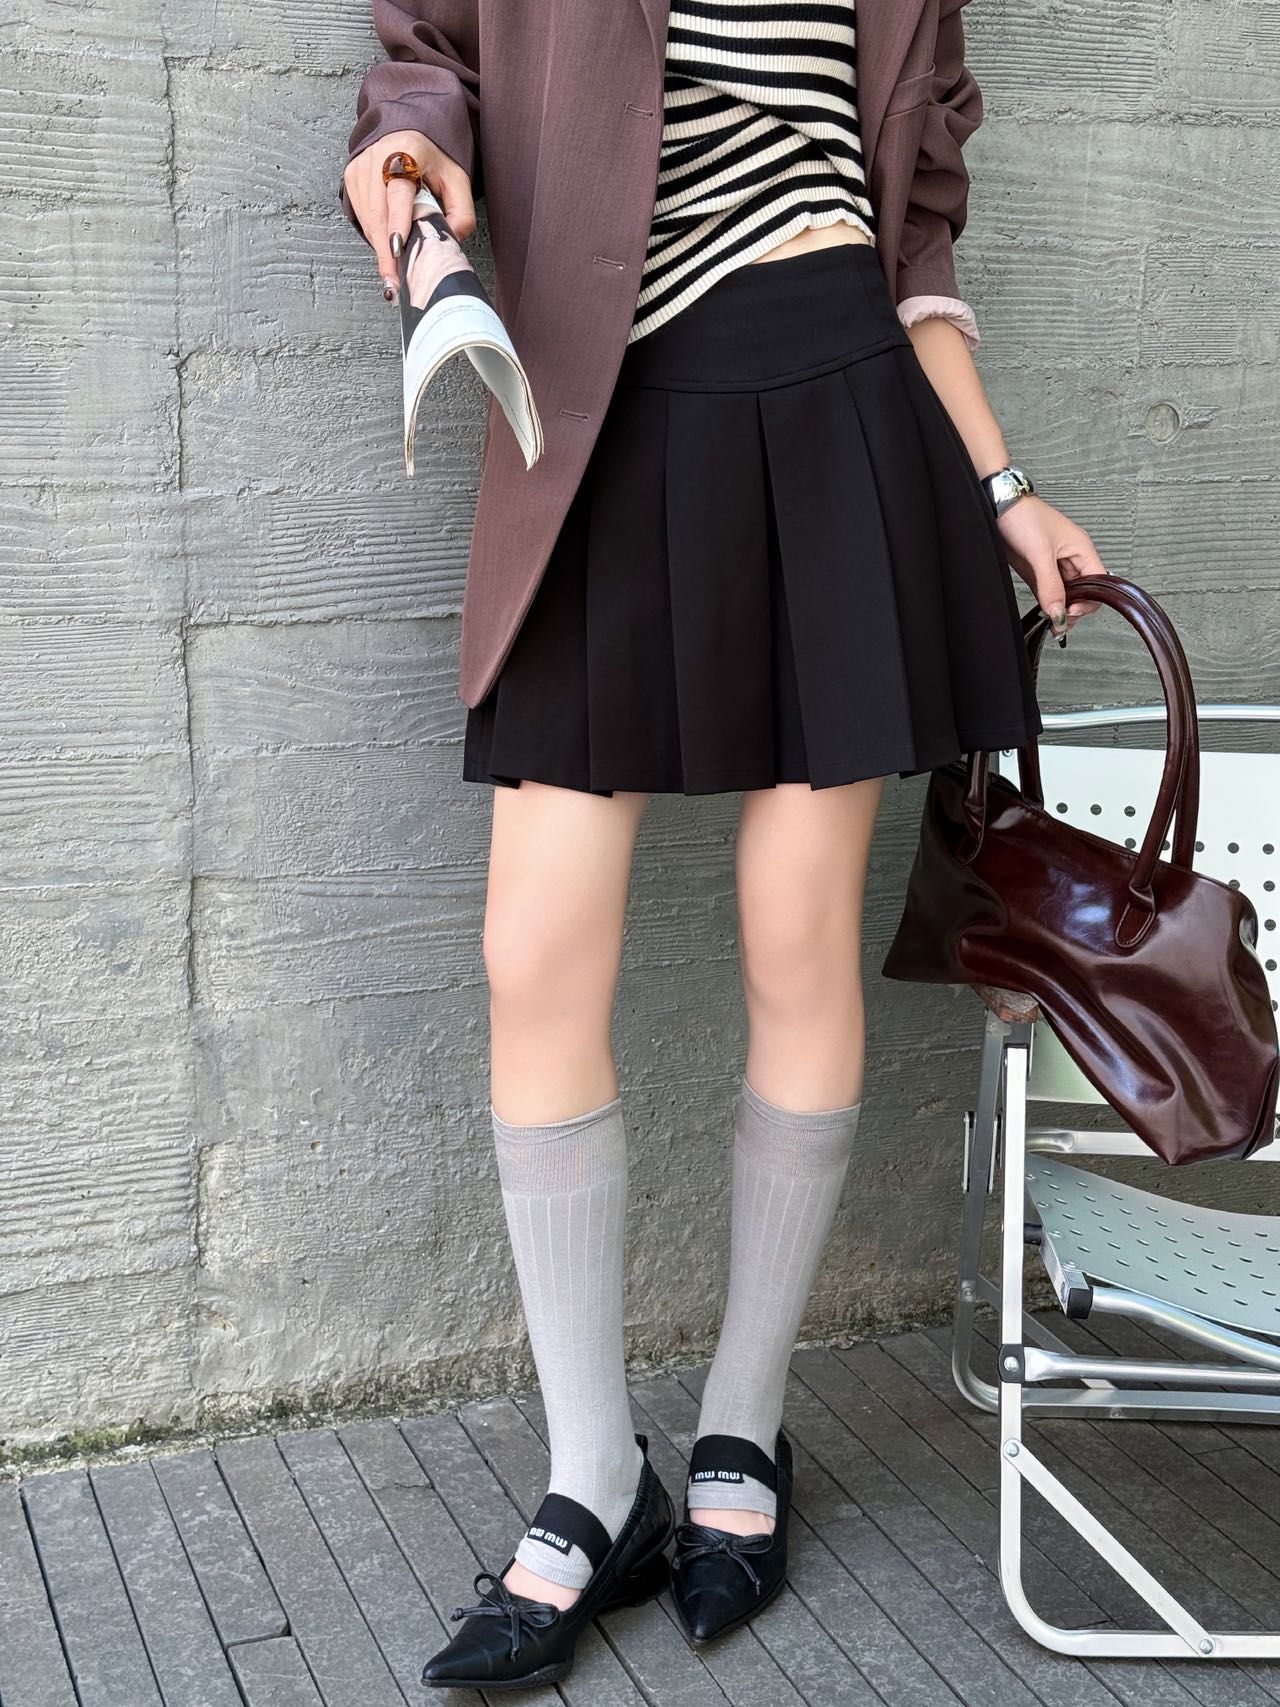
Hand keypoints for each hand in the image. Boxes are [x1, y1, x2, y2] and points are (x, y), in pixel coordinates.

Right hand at [343, 128, 476, 301]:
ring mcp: (360, 169)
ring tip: (393, 277)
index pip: (399, 191)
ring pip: (368, 220)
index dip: (397, 222)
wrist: (405, 130)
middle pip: (379, 213)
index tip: (396, 248)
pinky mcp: (352, 179)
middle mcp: (377, 158)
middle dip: (387, 253)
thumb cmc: (431, 157)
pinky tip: (387, 251)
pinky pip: (363, 217)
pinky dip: (375, 237)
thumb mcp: (456, 179)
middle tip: (396, 283)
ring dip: (381, 250)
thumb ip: (461, 211)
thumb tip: (451, 242)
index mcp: (406, 152)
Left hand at [995, 494, 1108, 638]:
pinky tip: (1044, 612)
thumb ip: (1050, 585)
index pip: (1098, 582)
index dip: (1089, 600)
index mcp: (1081, 549)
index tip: (1070, 611)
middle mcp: (1071, 558)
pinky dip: (1048, 604)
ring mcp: (1055, 565)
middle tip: (1058, 620)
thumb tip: (1059, 612)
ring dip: (1060, 609)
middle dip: (1074, 608)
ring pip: (1066, 594)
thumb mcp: (1039, 552)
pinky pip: (1049, 592)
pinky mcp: (1038, 571)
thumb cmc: (1023, 516)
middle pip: (1084, 591)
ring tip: (1051, 621)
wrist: (997, 506)